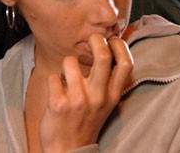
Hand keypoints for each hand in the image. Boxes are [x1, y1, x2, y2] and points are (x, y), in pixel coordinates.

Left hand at [39, 34, 133, 152]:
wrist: (69, 151)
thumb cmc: (86, 123)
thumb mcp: (105, 105)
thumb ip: (107, 83)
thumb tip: (106, 52)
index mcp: (112, 96)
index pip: (126, 65)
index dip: (120, 46)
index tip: (112, 39)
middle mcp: (98, 97)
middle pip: (103, 56)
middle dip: (95, 40)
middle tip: (89, 39)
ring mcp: (79, 100)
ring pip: (70, 61)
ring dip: (65, 64)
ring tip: (66, 75)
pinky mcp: (59, 104)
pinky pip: (53, 77)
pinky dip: (52, 80)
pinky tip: (56, 90)